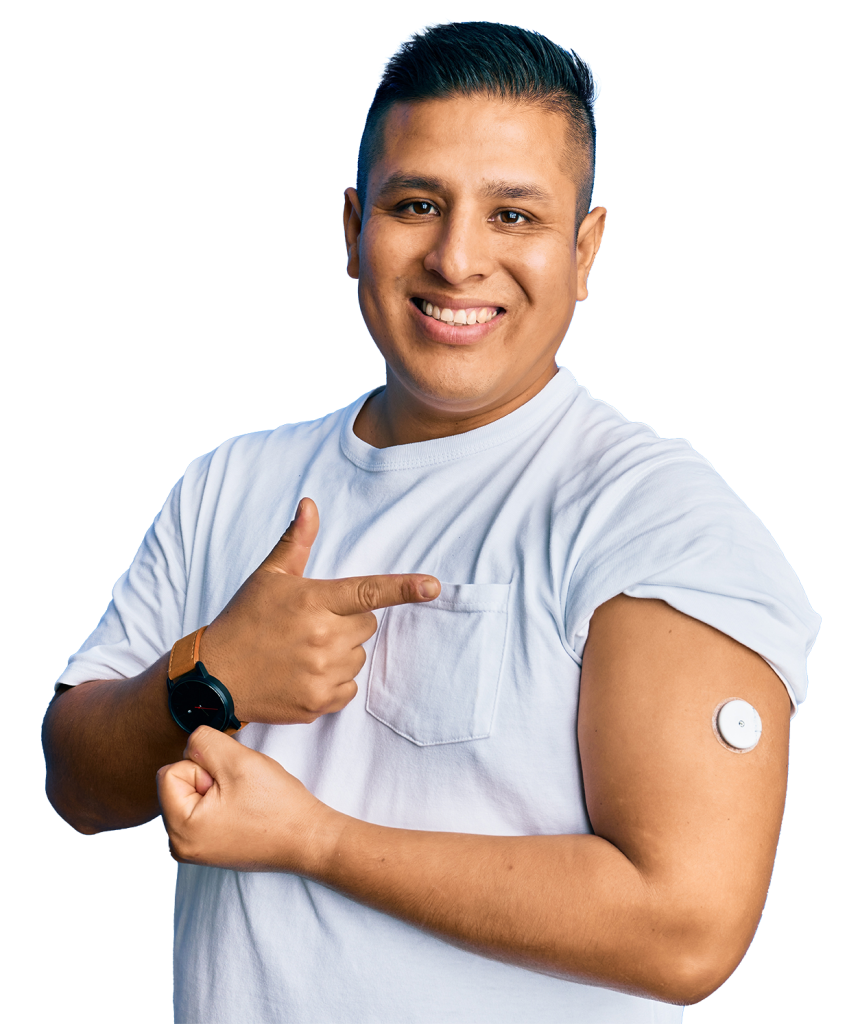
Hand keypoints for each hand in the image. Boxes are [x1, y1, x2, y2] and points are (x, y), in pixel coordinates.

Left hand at [156, 726, 340, 872]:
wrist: (307, 838)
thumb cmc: (277, 805)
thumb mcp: (238, 761)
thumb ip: (204, 743)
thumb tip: (189, 743)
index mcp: (180, 830)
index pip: (170, 772)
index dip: (203, 767)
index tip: (231, 783)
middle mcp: (179, 846)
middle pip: (178, 784)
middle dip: (208, 778)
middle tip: (240, 792)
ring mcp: (193, 850)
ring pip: (192, 794)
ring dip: (217, 788)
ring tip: (244, 801)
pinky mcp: (207, 848)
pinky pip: (201, 810)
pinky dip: (220, 802)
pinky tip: (242, 811)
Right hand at [199, 497, 439, 724]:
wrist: (215, 675)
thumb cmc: (244, 619)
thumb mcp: (269, 577)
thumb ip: (296, 542)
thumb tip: (310, 505)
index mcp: (313, 600)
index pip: (368, 591)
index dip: (404, 588)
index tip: (433, 586)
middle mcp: (322, 636)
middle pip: (368, 625)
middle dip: (349, 622)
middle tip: (313, 625)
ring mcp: (321, 672)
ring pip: (359, 657)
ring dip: (341, 652)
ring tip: (303, 651)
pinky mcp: (318, 702)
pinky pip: (350, 688)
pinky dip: (334, 682)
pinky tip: (305, 674)